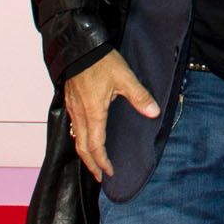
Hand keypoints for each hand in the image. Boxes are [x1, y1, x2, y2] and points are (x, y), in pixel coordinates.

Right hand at [64, 50, 159, 181]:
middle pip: (82, 147)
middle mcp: (80, 114)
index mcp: (93, 113)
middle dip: (91, 164)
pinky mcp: (70, 101)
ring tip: (93, 162)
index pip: (96, 146)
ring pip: (76, 138)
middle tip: (99, 176)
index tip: (110, 172)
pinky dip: (80, 139)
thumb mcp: (124, 77)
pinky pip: (74, 126)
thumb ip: (139, 96)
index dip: (102, 162)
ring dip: (85, 153)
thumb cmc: (99, 61)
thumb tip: (153, 112)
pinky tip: (87, 138)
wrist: (79, 46)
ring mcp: (73, 108)